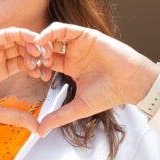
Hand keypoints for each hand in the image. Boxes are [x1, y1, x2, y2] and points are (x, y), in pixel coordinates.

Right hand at [0, 27, 49, 131]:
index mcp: (0, 71)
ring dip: (32, 44)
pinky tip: (32, 40)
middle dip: (38, 55)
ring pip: (17, 40)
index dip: (37, 67)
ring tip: (42, 53)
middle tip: (49, 62)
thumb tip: (38, 129)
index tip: (47, 76)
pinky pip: (6, 34)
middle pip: (23, 50)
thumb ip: (17, 116)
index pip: (24, 64)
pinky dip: (20, 34)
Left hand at [32, 23, 158, 132]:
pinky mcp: (86, 35)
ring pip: (53, 35)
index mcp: (70, 66)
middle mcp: (73, 53)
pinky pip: (64, 28)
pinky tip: (42, 40)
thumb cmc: (108, 95)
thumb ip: (58, 117)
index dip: (37, 65)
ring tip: (36, 50)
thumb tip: (40, 131)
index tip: (33, 74)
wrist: (129, 84)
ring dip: (42, 41)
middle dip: (36, 52)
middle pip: (47, 46)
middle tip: (30, 60)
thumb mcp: (78, 107)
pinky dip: (51, 31)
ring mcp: (79, 43)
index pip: (46, 61)